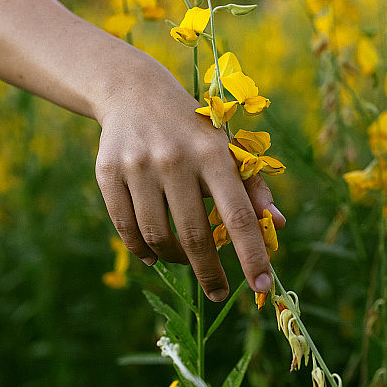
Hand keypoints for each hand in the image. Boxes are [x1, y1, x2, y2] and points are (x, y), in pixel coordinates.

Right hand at [94, 49, 284, 301]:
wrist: (134, 92)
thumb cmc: (192, 129)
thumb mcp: (225, 147)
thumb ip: (252, 185)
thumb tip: (278, 223)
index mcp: (213, 154)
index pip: (238, 215)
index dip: (252, 255)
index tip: (263, 286)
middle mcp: (175, 159)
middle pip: (194, 236)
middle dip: (210, 274)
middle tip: (220, 293)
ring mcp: (138, 166)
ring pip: (156, 236)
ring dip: (174, 260)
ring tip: (185, 262)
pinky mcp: (108, 172)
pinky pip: (125, 227)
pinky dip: (141, 249)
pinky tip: (153, 256)